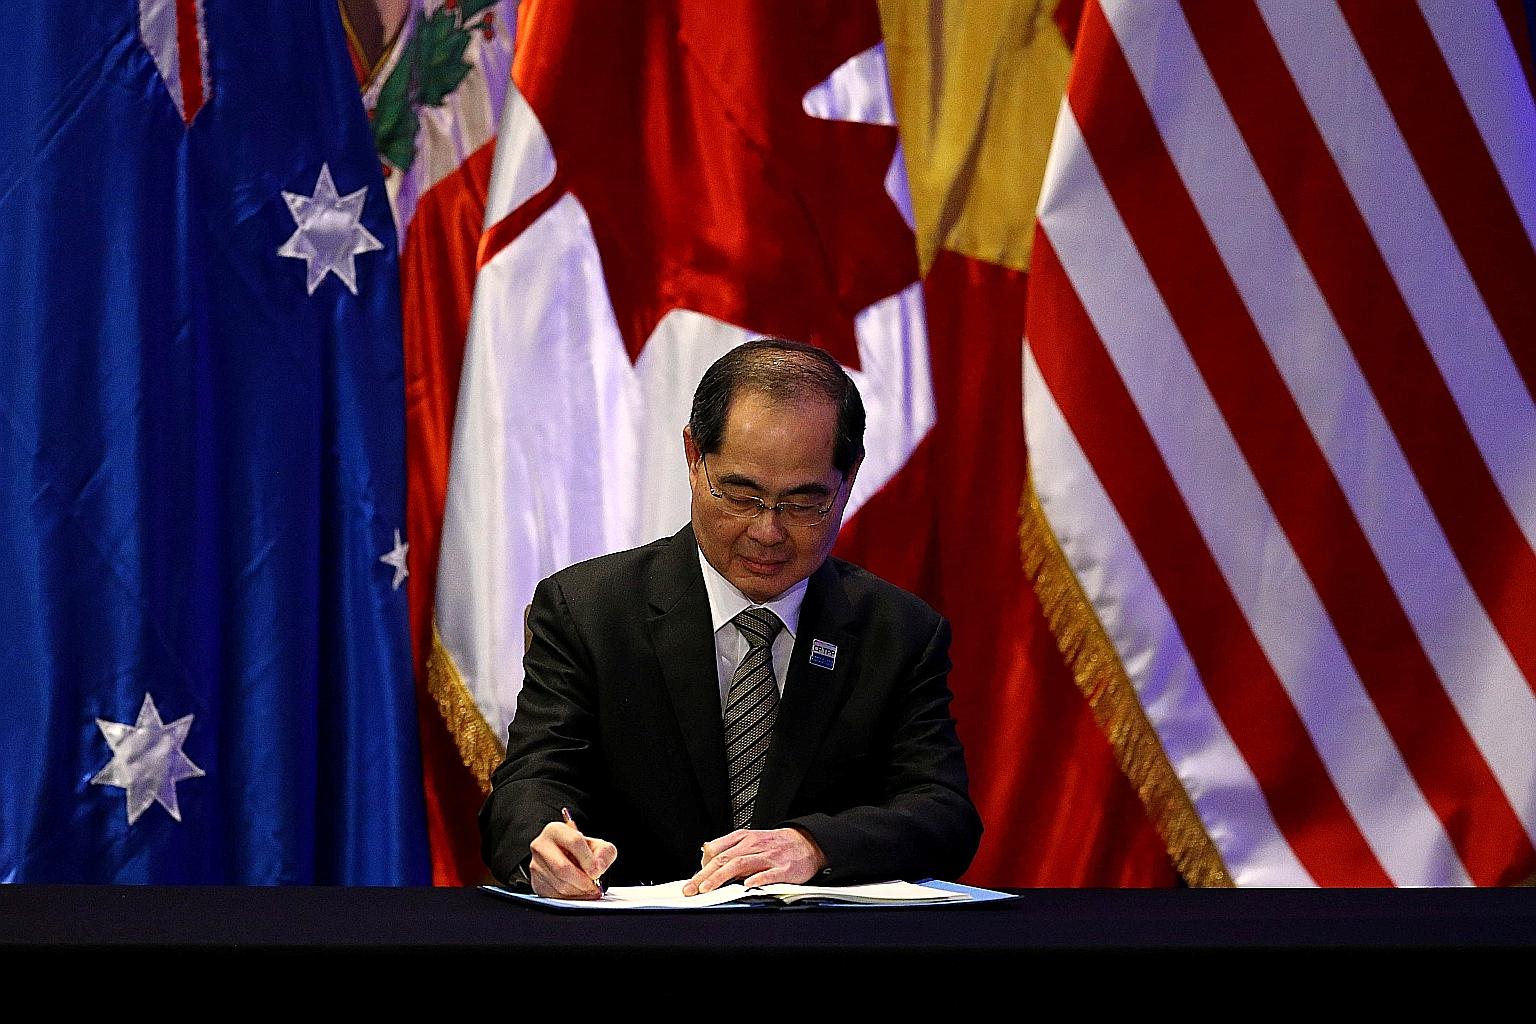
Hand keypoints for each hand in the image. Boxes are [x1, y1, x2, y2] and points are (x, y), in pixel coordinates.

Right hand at [528, 813, 616, 899]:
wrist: (564, 858)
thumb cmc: (580, 850)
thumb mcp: (597, 846)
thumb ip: (604, 852)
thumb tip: (598, 867)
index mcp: (556, 830)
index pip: (574, 842)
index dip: (588, 860)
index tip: (597, 872)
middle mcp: (541, 846)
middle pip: (563, 868)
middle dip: (583, 881)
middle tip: (594, 886)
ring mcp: (536, 865)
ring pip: (559, 884)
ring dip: (578, 891)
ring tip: (588, 889)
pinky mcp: (536, 883)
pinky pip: (555, 896)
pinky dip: (571, 898)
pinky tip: (578, 893)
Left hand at [682, 827, 826, 894]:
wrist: (806, 843)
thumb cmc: (776, 844)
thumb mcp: (749, 840)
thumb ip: (728, 847)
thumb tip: (705, 855)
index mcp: (744, 838)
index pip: (717, 850)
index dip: (702, 866)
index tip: (692, 881)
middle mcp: (754, 845)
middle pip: (725, 859)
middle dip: (705, 875)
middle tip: (692, 889)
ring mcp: (769, 857)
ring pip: (741, 864)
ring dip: (722, 877)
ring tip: (709, 889)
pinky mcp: (784, 869)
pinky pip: (770, 874)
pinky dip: (758, 879)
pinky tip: (747, 886)